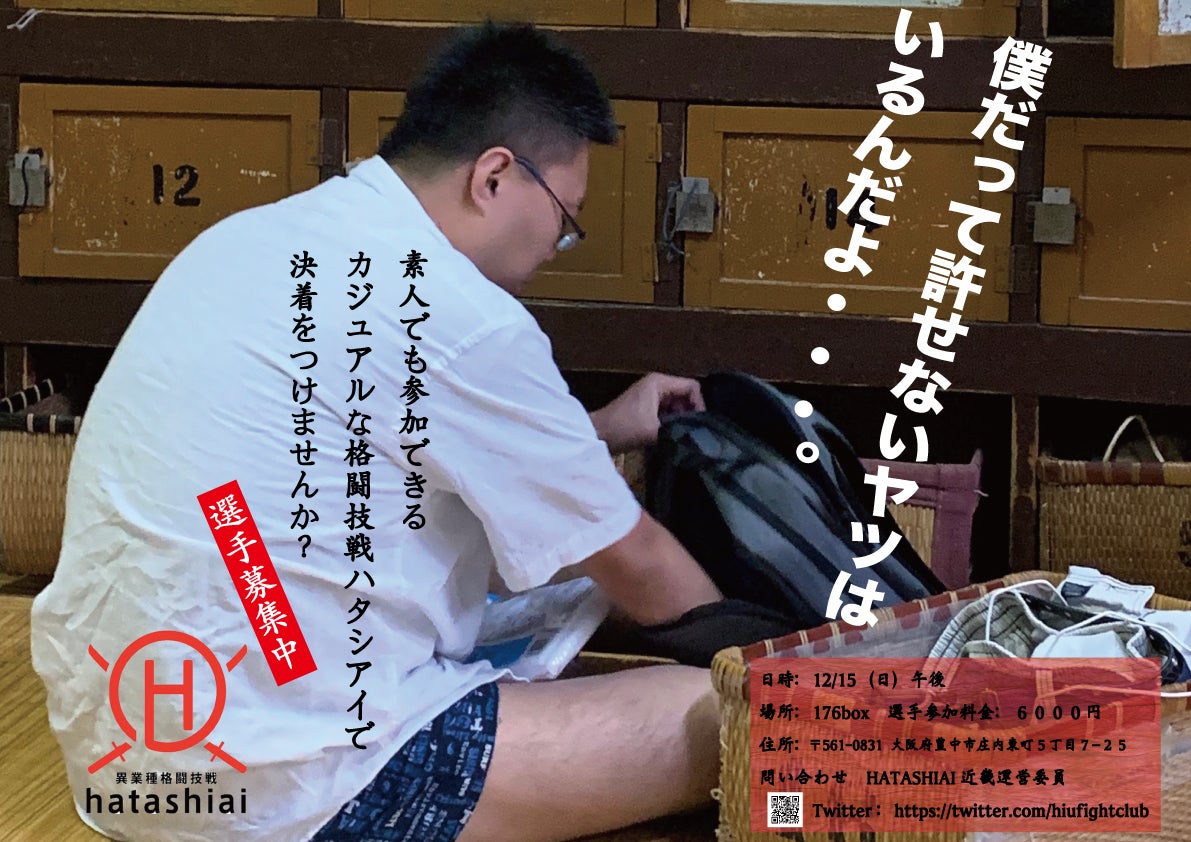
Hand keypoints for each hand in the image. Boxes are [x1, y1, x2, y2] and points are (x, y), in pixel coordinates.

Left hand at [590, 372, 704, 453]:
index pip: (692, 387)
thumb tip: (697, 439)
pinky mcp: (647, 408)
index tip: (699, 425)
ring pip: (678, 406)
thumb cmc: (623, 428)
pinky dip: (672, 424)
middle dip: (691, 414)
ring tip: (683, 437)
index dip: (700, 405)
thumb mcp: (653, 430)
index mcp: (659, 382)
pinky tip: (672, 437)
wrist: (597, 435)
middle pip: (686, 396)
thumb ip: (677, 431)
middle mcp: (657, 385)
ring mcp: (651, 396)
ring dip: (681, 420)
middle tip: (692, 434)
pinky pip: (668, 413)